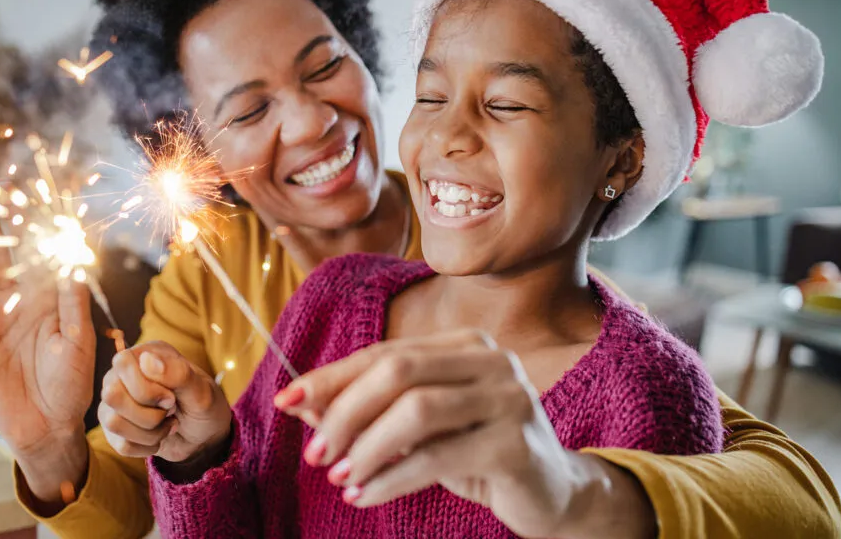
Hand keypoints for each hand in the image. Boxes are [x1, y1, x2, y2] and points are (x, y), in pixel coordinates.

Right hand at [99, 341, 231, 464]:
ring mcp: (116, 402)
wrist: (206, 437)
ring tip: (168, 424)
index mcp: (146, 354)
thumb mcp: (201, 391)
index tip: (172, 398)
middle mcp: (124, 375)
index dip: (146, 388)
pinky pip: (119, 444)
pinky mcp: (114, 429)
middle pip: (112, 395)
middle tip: (171, 411)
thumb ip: (178, 374)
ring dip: (150, 433)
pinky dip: (147, 446)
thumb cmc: (205, 406)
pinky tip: (160, 437)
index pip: (123, 364)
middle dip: (149, 414)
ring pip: (112, 422)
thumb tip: (147, 359)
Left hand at [275, 329, 654, 538]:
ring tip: (338, 476)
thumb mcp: (419, 431)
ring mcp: (509, 398)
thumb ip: (368, 412)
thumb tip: (302, 405)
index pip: (385, 353)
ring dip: (366, 447)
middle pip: (399, 371)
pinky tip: (365, 494)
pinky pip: (437, 457)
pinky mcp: (516, 444)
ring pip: (417, 411)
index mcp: (465, 345)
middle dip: (345, 411)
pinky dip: (391, 477)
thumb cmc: (476, 453)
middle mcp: (491, 360)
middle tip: (314, 453)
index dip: (332, 376)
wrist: (553, 494)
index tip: (287, 401)